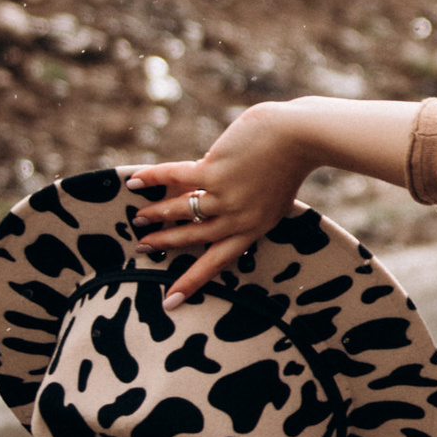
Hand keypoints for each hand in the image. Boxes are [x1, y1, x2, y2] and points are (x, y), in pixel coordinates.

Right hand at [128, 107, 323, 303]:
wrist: (302, 136)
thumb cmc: (291, 159)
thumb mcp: (272, 193)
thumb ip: (244, 200)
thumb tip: (208, 193)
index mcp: (254, 228)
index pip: (218, 261)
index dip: (193, 281)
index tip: (171, 300)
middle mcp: (237, 219)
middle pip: (193, 238)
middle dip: (165, 244)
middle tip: (142, 248)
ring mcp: (224, 196)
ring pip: (180, 210)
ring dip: (157, 214)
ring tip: (139, 218)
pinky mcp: (214, 172)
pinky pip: (175, 177)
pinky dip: (153, 178)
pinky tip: (134, 181)